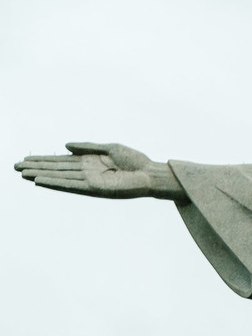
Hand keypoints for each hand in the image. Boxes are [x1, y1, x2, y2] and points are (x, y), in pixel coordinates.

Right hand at [14, 142, 184, 198]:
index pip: (61, 162)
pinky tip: (41, 182)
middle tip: (15, 167)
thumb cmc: (135, 161)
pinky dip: (56, 184)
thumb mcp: (109, 148)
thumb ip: (87, 147)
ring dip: (41, 176)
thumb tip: (65, 146)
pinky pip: (72, 186)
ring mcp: (90, 182)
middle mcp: (87, 173)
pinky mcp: (96, 189)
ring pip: (60, 178)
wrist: (151, 174)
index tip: (26, 159)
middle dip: (36, 168)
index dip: (44, 160)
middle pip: (56, 170)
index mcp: (89, 162)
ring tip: (23, 174)